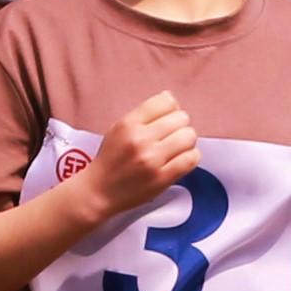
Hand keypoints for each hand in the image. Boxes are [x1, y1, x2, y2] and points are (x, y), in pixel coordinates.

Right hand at [86, 91, 196, 214]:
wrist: (99, 192)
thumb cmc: (111, 159)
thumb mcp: (119, 129)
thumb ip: (144, 114)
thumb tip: (171, 98)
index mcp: (128, 123)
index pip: (166, 101)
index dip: (171, 109)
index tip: (167, 119)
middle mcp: (140, 139)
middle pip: (181, 118)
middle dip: (180, 126)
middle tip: (172, 136)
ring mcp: (152, 159)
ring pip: (189, 137)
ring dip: (187, 142)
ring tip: (177, 148)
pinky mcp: (162, 178)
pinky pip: (191, 159)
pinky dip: (191, 157)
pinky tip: (181, 159)